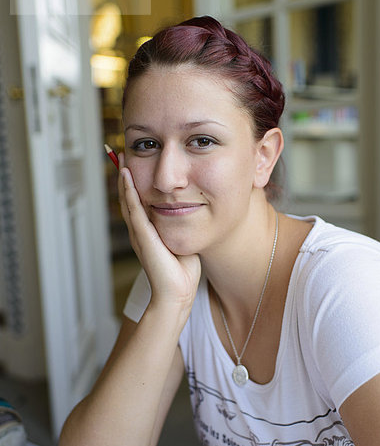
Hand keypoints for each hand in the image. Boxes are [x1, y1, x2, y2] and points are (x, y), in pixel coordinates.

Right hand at [118, 153, 200, 308]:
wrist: (177, 293)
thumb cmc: (182, 271)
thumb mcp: (182, 238)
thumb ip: (182, 223)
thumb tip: (193, 206)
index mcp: (148, 230)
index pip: (138, 200)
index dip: (135, 181)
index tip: (135, 161)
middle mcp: (139, 229)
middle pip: (128, 196)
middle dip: (124, 174)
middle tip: (121, 152)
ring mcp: (138, 233)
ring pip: (127, 200)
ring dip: (123, 178)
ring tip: (121, 158)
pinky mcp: (142, 237)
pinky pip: (133, 210)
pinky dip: (129, 192)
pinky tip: (126, 177)